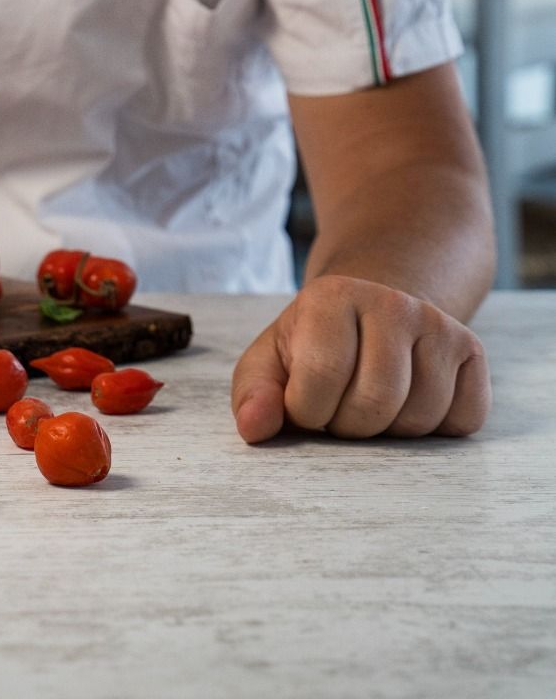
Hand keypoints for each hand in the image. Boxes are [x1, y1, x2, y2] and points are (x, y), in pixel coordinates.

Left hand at [230, 274, 490, 442]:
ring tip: (372, 402)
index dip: (307, 411)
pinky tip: (411, 402)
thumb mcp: (271, 360)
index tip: (304, 403)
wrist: (372, 310)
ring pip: (420, 417)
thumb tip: (253, 428)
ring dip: (391, 431)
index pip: (320, 380)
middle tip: (341, 406)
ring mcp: (437, 324)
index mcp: (332, 297)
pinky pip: (465, 420)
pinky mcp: (472, 350)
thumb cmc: (314, 346)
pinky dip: (437, 430)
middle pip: (376, 403)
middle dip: (350, 425)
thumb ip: (253, 393)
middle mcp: (391, 302)